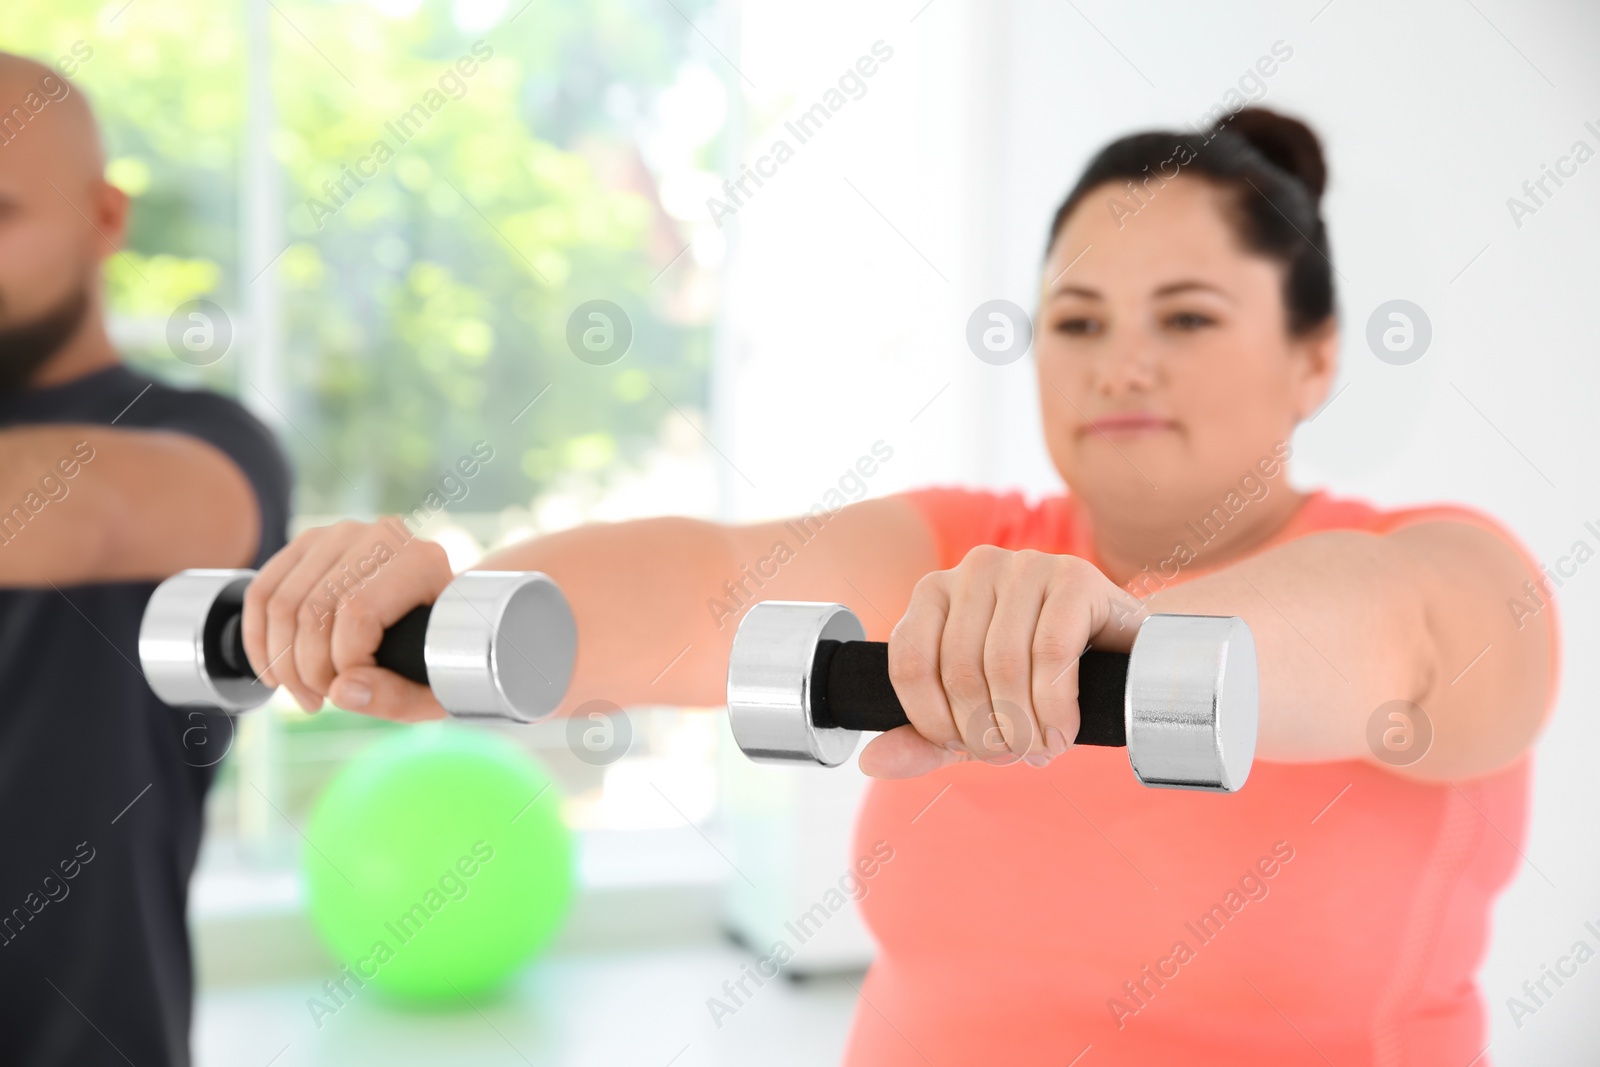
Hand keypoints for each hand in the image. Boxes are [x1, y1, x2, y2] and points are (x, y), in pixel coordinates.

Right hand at [240, 519, 452, 720]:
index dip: (343, 664)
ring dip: (280, 662)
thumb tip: (342, 690)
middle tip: (321, 699)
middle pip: (313, 609)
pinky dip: (258, 640)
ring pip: (280, 604)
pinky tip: (275, 673)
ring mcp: (340, 534)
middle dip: (306, 670)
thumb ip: (396, 696)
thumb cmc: (438, 655)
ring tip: (304, 692)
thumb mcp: (435, 687)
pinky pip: (261, 592)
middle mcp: (382, 536)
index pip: (357, 612)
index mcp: (422, 563)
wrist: (441, 619)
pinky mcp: (308, 544)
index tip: (352, 690)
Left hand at [862, 546, 1146, 778]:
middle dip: (986, 732)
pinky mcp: (1075, 576)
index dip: (934, 722)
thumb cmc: (1039, 684)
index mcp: (935, 592)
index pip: (910, 665)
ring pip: (1003, 664)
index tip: (963, 748)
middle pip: (959, 670)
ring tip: (1040, 749)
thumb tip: (872, 761)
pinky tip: (1062, 731)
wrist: (1124, 658)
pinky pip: (1050, 653)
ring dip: (1023, 726)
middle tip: (1012, 755)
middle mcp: (975, 567)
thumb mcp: (975, 716)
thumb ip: (925, 740)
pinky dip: (1054, 707)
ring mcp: (1026, 566)